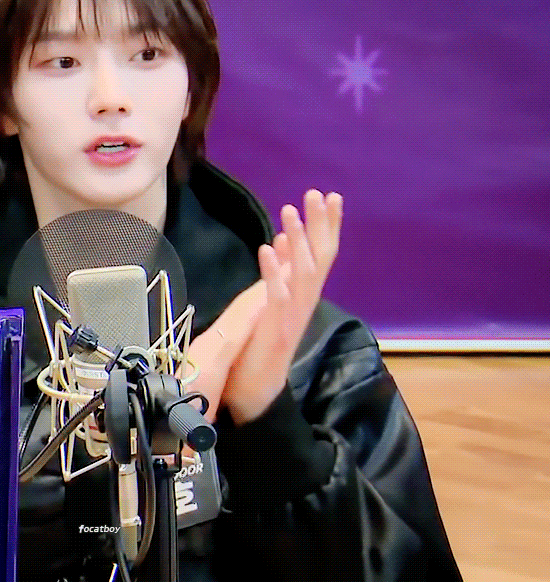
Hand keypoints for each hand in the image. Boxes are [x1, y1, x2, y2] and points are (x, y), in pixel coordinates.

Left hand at [183, 190, 341, 426]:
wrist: (256, 392)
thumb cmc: (261, 347)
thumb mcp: (272, 304)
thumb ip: (280, 273)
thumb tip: (284, 241)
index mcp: (303, 297)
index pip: (321, 256)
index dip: (327, 227)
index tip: (330, 197)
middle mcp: (304, 304)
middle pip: (319, 259)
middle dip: (320, 225)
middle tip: (318, 193)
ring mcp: (292, 317)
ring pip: (302, 273)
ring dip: (298, 240)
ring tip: (291, 210)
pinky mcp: (275, 330)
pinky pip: (277, 297)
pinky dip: (273, 272)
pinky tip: (269, 249)